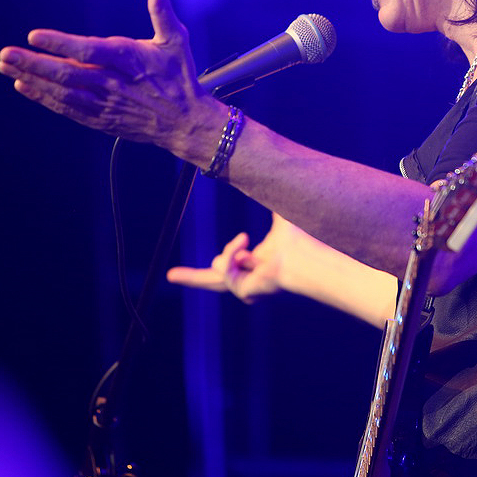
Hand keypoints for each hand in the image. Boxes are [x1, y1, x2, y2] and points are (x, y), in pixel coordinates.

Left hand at [0, 0, 220, 159]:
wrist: (186, 122)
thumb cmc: (180, 77)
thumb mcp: (175, 41)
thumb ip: (162, 11)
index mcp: (129, 60)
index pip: (89, 51)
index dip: (61, 44)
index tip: (34, 36)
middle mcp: (113, 83)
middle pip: (68, 74)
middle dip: (34, 64)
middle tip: (6, 54)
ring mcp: (105, 104)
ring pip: (62, 92)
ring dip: (32, 80)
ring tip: (7, 67)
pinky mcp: (100, 120)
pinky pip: (67, 109)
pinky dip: (44, 98)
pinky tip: (24, 86)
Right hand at [166, 211, 308, 302]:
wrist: (306, 256)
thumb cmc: (300, 241)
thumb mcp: (281, 220)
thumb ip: (276, 205)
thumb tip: (276, 183)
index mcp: (255, 263)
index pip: (230, 261)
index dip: (219, 257)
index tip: (212, 254)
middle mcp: (250, 277)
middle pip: (212, 280)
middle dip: (190, 278)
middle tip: (170, 275)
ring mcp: (246, 287)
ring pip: (217, 268)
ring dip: (230, 250)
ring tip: (246, 240)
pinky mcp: (243, 292)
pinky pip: (224, 270)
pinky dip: (232, 254)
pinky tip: (245, 245)